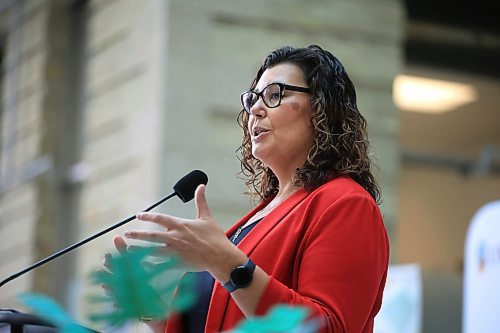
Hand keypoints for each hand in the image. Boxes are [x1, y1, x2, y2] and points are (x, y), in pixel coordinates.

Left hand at [124, 185, 245, 280]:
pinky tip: (140, 266)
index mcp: (180, 225)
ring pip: (151, 250)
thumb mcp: (207, 217)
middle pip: (151, 235)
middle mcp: (175, 237)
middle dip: (137, 234)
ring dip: (138, 250)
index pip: (160, 218)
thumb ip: (201, 201)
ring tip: (127, 249)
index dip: (148, 216)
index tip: (138, 216)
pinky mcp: (176, 263)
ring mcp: (174, 251)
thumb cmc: (215, 237)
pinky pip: (159, 265)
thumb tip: (201, 185)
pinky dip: (149, 265)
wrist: (220, 256)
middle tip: (126, 233)